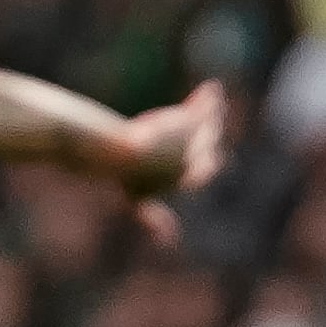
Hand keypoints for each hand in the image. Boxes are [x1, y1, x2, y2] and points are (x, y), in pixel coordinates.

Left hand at [119, 83, 230, 242]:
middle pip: (207, 149)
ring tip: (210, 100)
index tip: (211, 159)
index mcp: (180, 181)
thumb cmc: (117, 174)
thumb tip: (167, 238)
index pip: (199, 174)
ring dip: (210, 114)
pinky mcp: (188, 124)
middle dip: (210, 138)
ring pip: (207, 127)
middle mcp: (191, 163)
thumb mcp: (136, 199)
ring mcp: (191, 143)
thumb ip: (152, 219)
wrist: (112, 153)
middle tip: (213, 126)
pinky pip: (203, 110)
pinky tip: (211, 89)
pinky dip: (209, 100)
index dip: (204, 166)